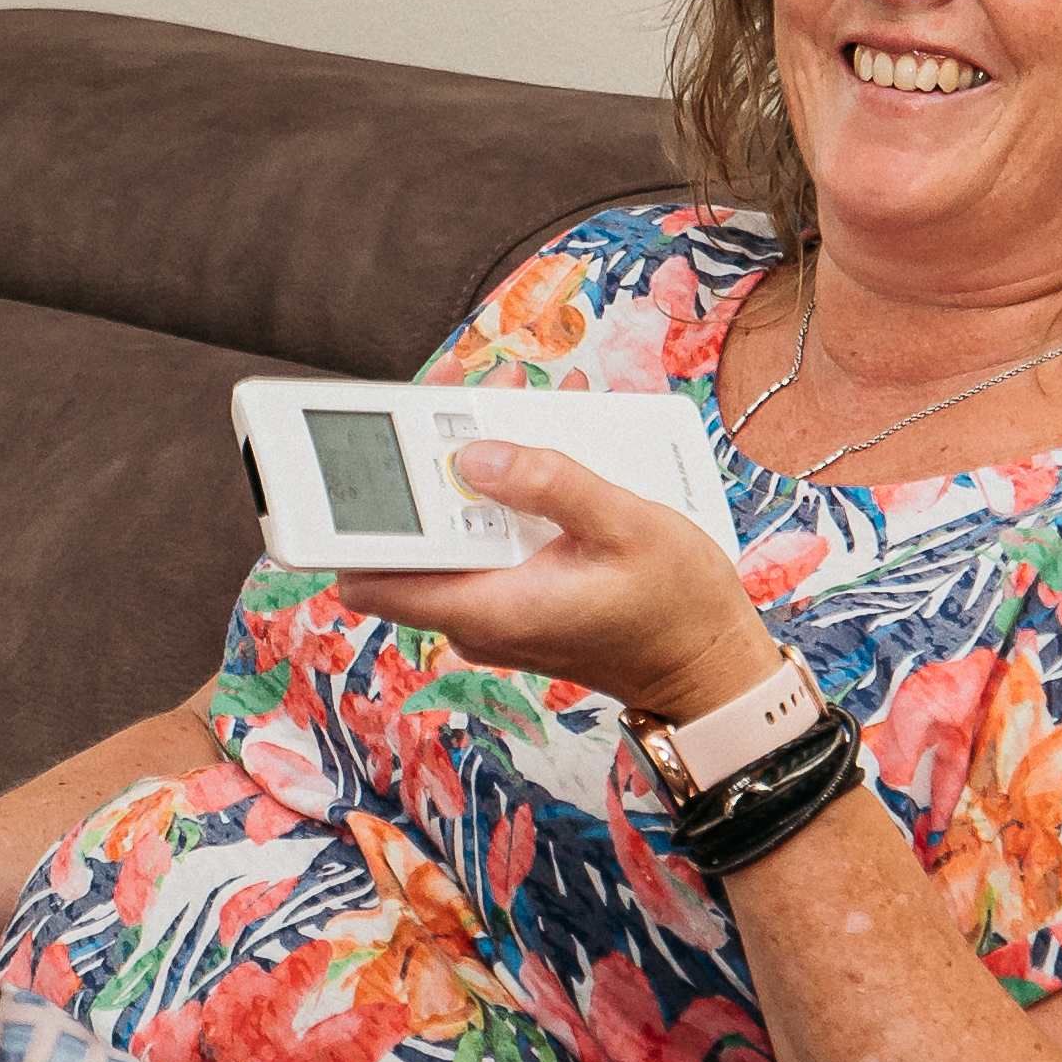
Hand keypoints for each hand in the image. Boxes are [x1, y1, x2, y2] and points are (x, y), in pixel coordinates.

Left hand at [336, 443, 777, 725]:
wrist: (710, 668)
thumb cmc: (676, 608)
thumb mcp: (624, 528)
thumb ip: (548, 485)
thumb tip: (473, 454)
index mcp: (489, 606)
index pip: (370, 575)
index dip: (351, 515)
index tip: (363, 449)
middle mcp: (478, 612)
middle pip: (414, 531)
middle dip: (430, 456)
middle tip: (464, 393)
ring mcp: (496, 605)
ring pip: (455, 526)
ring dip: (474, 463)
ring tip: (513, 402)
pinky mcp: (518, 593)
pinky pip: (491, 535)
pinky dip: (506, 487)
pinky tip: (544, 438)